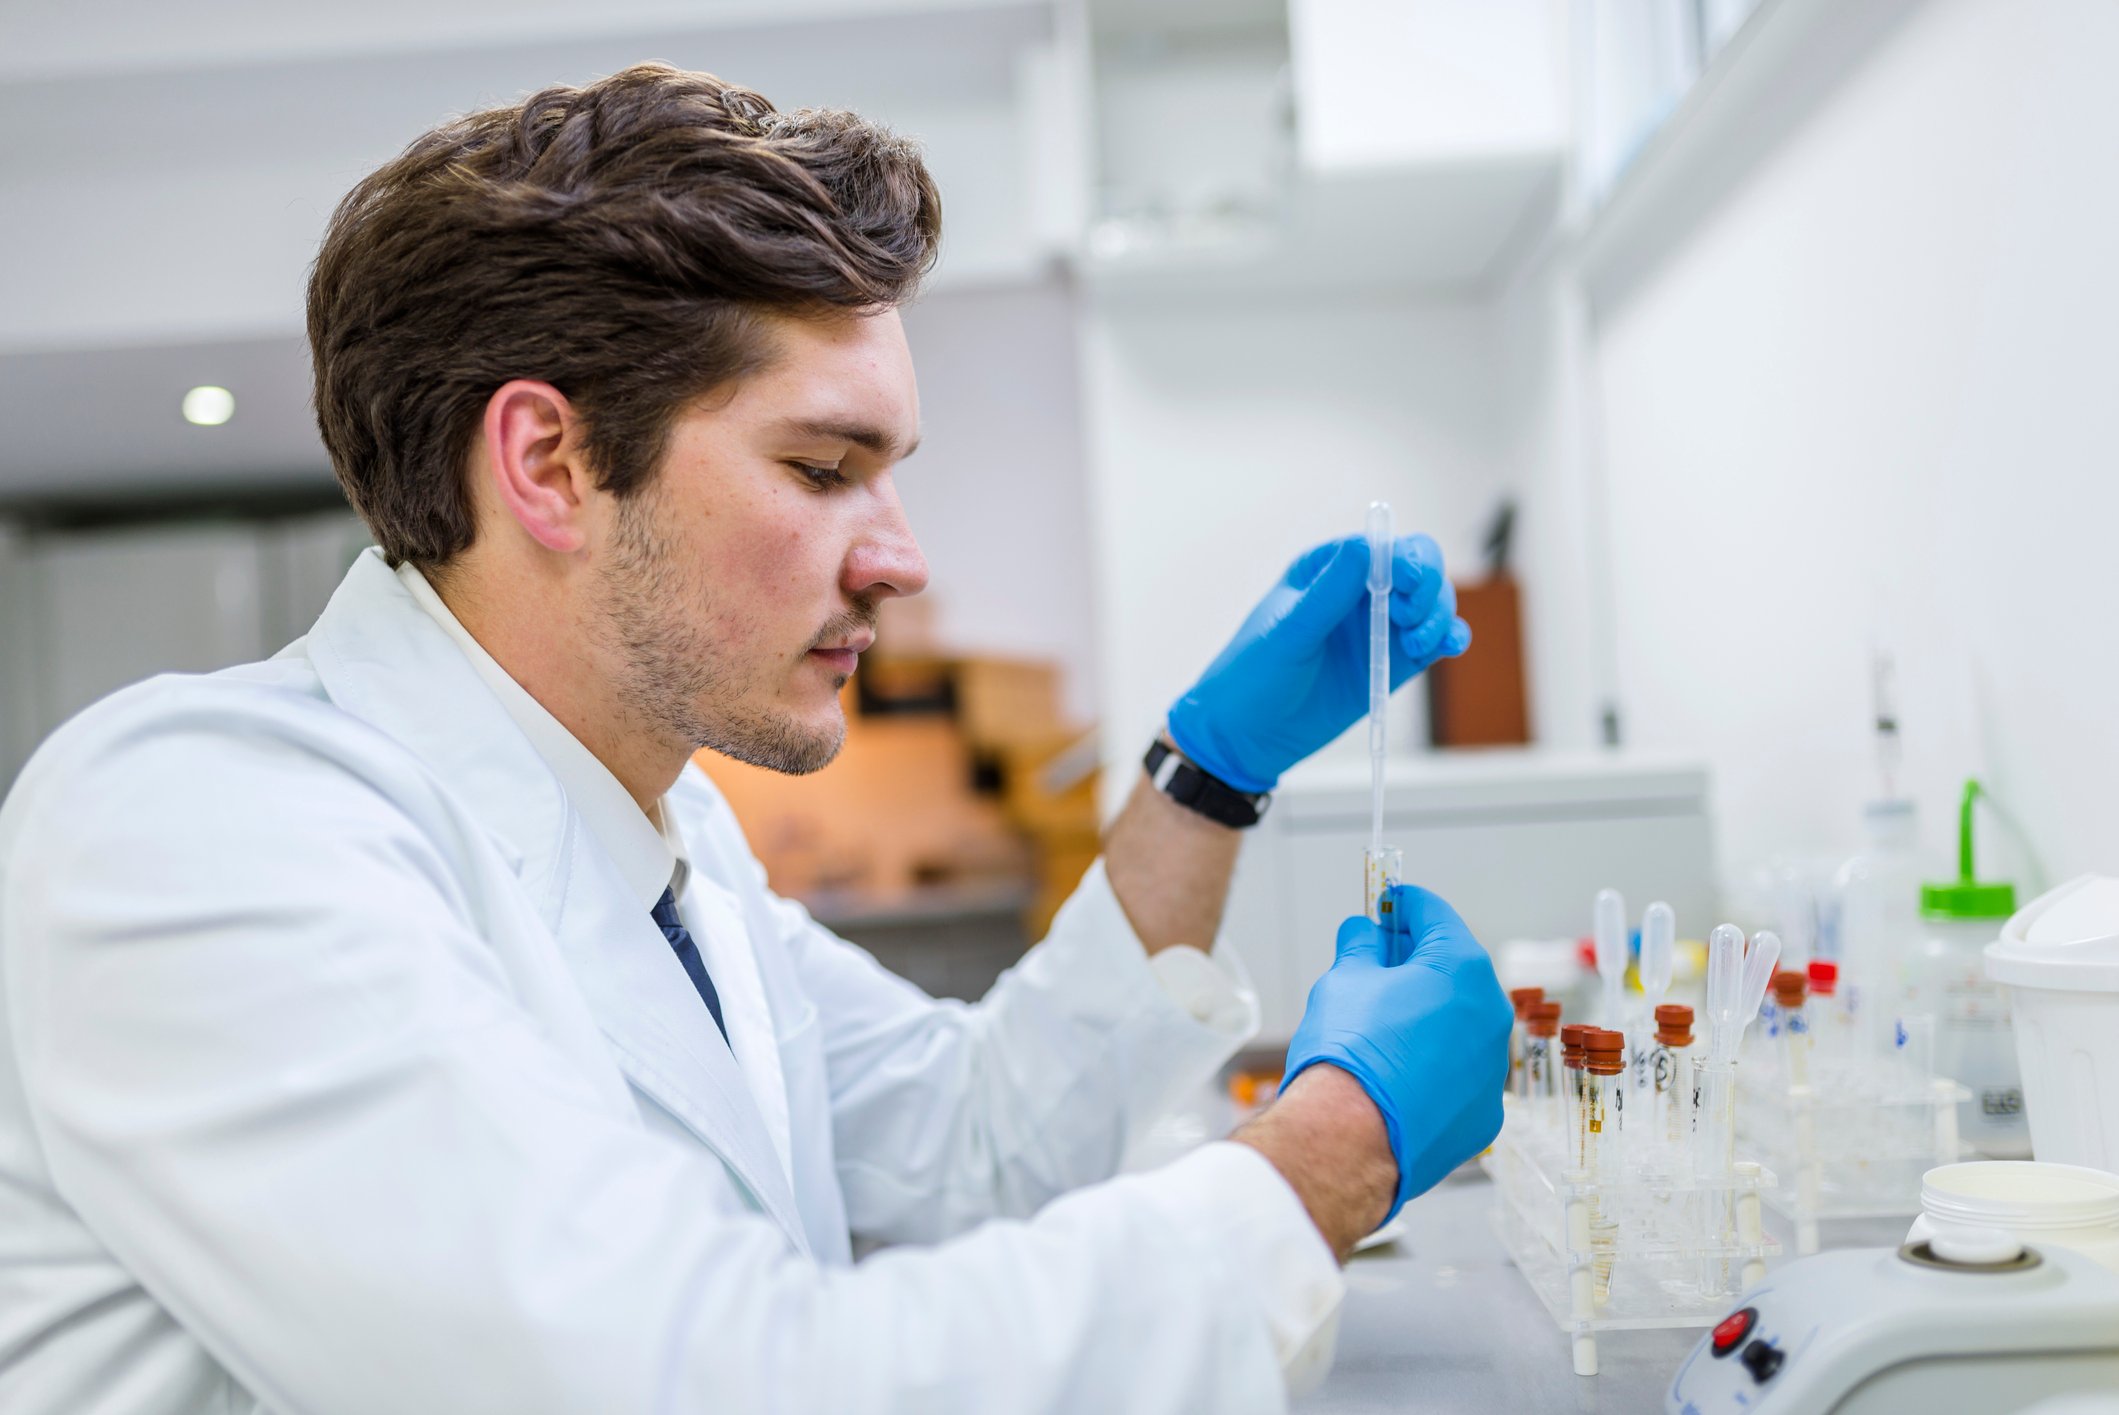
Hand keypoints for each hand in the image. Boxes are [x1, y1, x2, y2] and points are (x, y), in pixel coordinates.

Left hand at [1167, 534, 1471, 793]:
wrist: (1246, 736)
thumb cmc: (1253, 675)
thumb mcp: (1288, 631)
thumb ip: (1329, 592)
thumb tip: (1366, 546)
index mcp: (1327, 570)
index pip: (1381, 547)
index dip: (1404, 560)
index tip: (1406, 585)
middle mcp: (1358, 592)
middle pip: (1418, 570)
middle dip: (1428, 587)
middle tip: (1412, 618)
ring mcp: (1377, 628)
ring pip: (1430, 605)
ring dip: (1438, 616)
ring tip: (1416, 643)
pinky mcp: (1391, 663)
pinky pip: (1431, 643)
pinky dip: (1449, 639)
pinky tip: (1450, 645)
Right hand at [1283, 884, 1510, 1222]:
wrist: (1349, 1140)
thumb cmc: (1348, 1052)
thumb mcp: (1343, 979)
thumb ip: (1360, 947)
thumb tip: (1364, 933)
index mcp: (1461, 967)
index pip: (1433, 913)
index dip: (1401, 905)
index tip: (1384, 907)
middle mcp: (1491, 1013)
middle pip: (1452, 970)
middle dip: (1416, 964)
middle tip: (1375, 968)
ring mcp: (1493, 1068)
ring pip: (1459, 1025)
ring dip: (1427, 1018)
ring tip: (1380, 1031)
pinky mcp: (1485, 1113)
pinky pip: (1460, 1075)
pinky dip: (1434, 1068)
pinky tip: (1396, 1077)